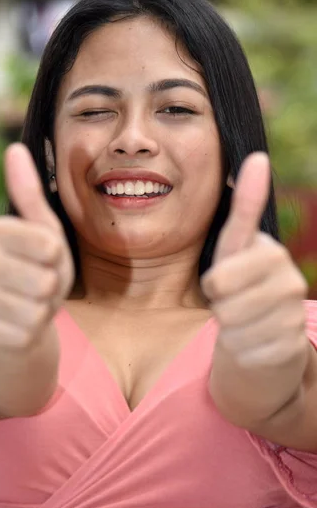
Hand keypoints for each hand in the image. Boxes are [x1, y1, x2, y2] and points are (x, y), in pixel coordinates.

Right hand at [0, 143, 73, 415]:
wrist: (13, 326)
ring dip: (43, 309)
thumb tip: (15, 148)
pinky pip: (30, 329)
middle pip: (46, 275)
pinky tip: (20, 327)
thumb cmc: (34, 274)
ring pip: (38, 304)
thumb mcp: (41, 234)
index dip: (56, 258)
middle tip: (38, 288)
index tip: (44, 262)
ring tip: (29, 305)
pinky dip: (33, 331)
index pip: (49, 243)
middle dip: (52, 286)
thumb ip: (29, 195)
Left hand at [201, 153, 309, 426]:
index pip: (224, 270)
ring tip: (240, 322)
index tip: (227, 259)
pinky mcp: (289, 347)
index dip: (214, 282)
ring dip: (227, 327)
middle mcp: (289, 282)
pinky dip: (238, 350)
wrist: (262, 343)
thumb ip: (243, 208)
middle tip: (230, 304)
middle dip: (218, 304)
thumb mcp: (234, 250)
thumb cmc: (240, 290)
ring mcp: (291, 315)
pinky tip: (250, 344)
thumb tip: (258, 157)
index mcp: (271, 254)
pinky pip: (243, 350)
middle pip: (224, 297)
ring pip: (233, 325)